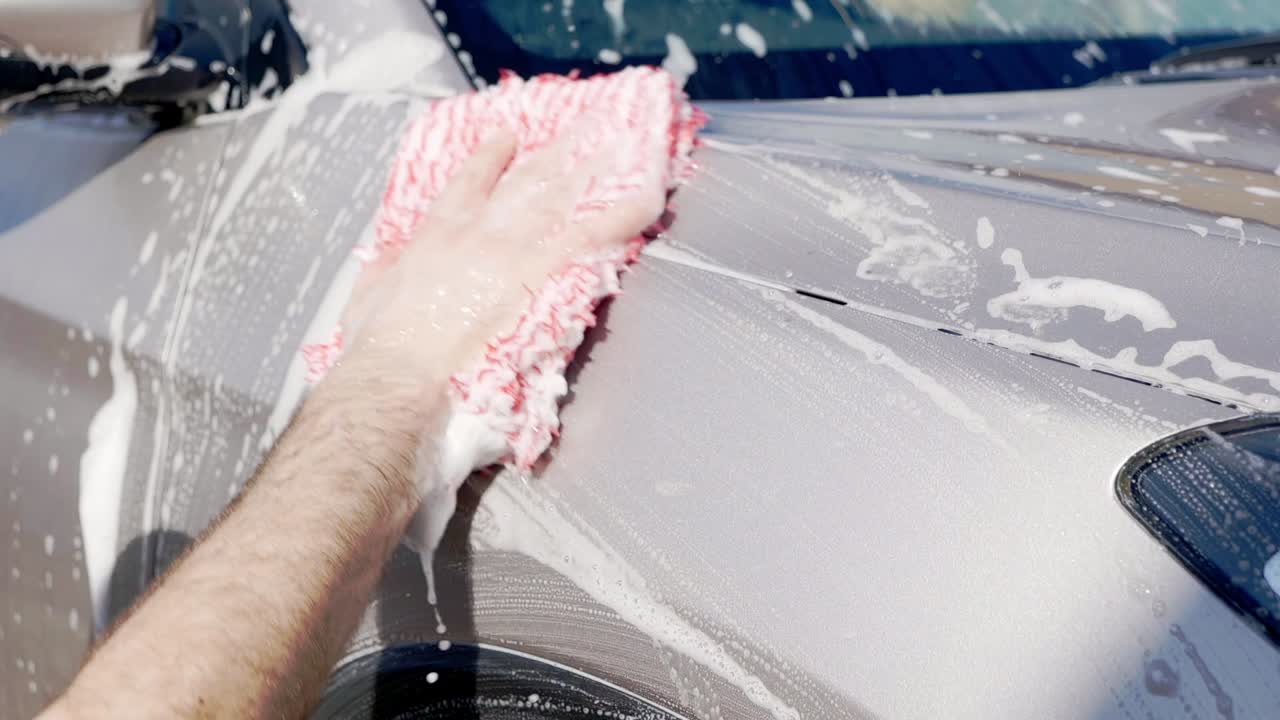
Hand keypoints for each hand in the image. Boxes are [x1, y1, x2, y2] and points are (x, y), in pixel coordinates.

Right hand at [335, 124, 664, 386]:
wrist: (397, 372)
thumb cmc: (378, 350)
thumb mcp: (368, 301)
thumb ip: (385, 276)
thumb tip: (388, 269)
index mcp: (437, 236)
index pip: (467, 184)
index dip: (489, 158)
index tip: (506, 137)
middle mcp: (480, 231)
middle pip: (527, 180)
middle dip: (558, 151)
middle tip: (586, 126)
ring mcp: (515, 247)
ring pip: (565, 194)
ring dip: (595, 165)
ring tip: (623, 142)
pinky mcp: (544, 272)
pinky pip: (596, 233)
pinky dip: (624, 212)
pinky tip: (651, 196)